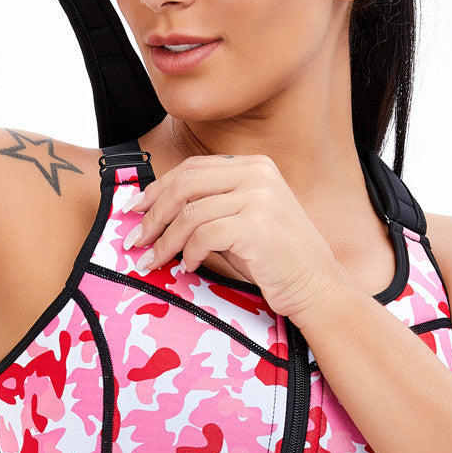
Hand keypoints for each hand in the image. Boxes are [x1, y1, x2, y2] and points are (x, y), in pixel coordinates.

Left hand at [124, 154, 348, 322]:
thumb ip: (210, 209)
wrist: (317, 286)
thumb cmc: (276, 260)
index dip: (158, 188)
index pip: (192, 168)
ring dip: (165, 241)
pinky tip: (188, 267)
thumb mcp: (243, 222)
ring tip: (155, 261)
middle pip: (185, 185)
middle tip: (135, 240)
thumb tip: (156, 213)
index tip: (136, 210)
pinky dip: (188, 253)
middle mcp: (258, 174)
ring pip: (190, 213)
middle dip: (153, 215)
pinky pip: (203, 236)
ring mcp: (259, 198)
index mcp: (255, 166)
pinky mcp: (256, 226)